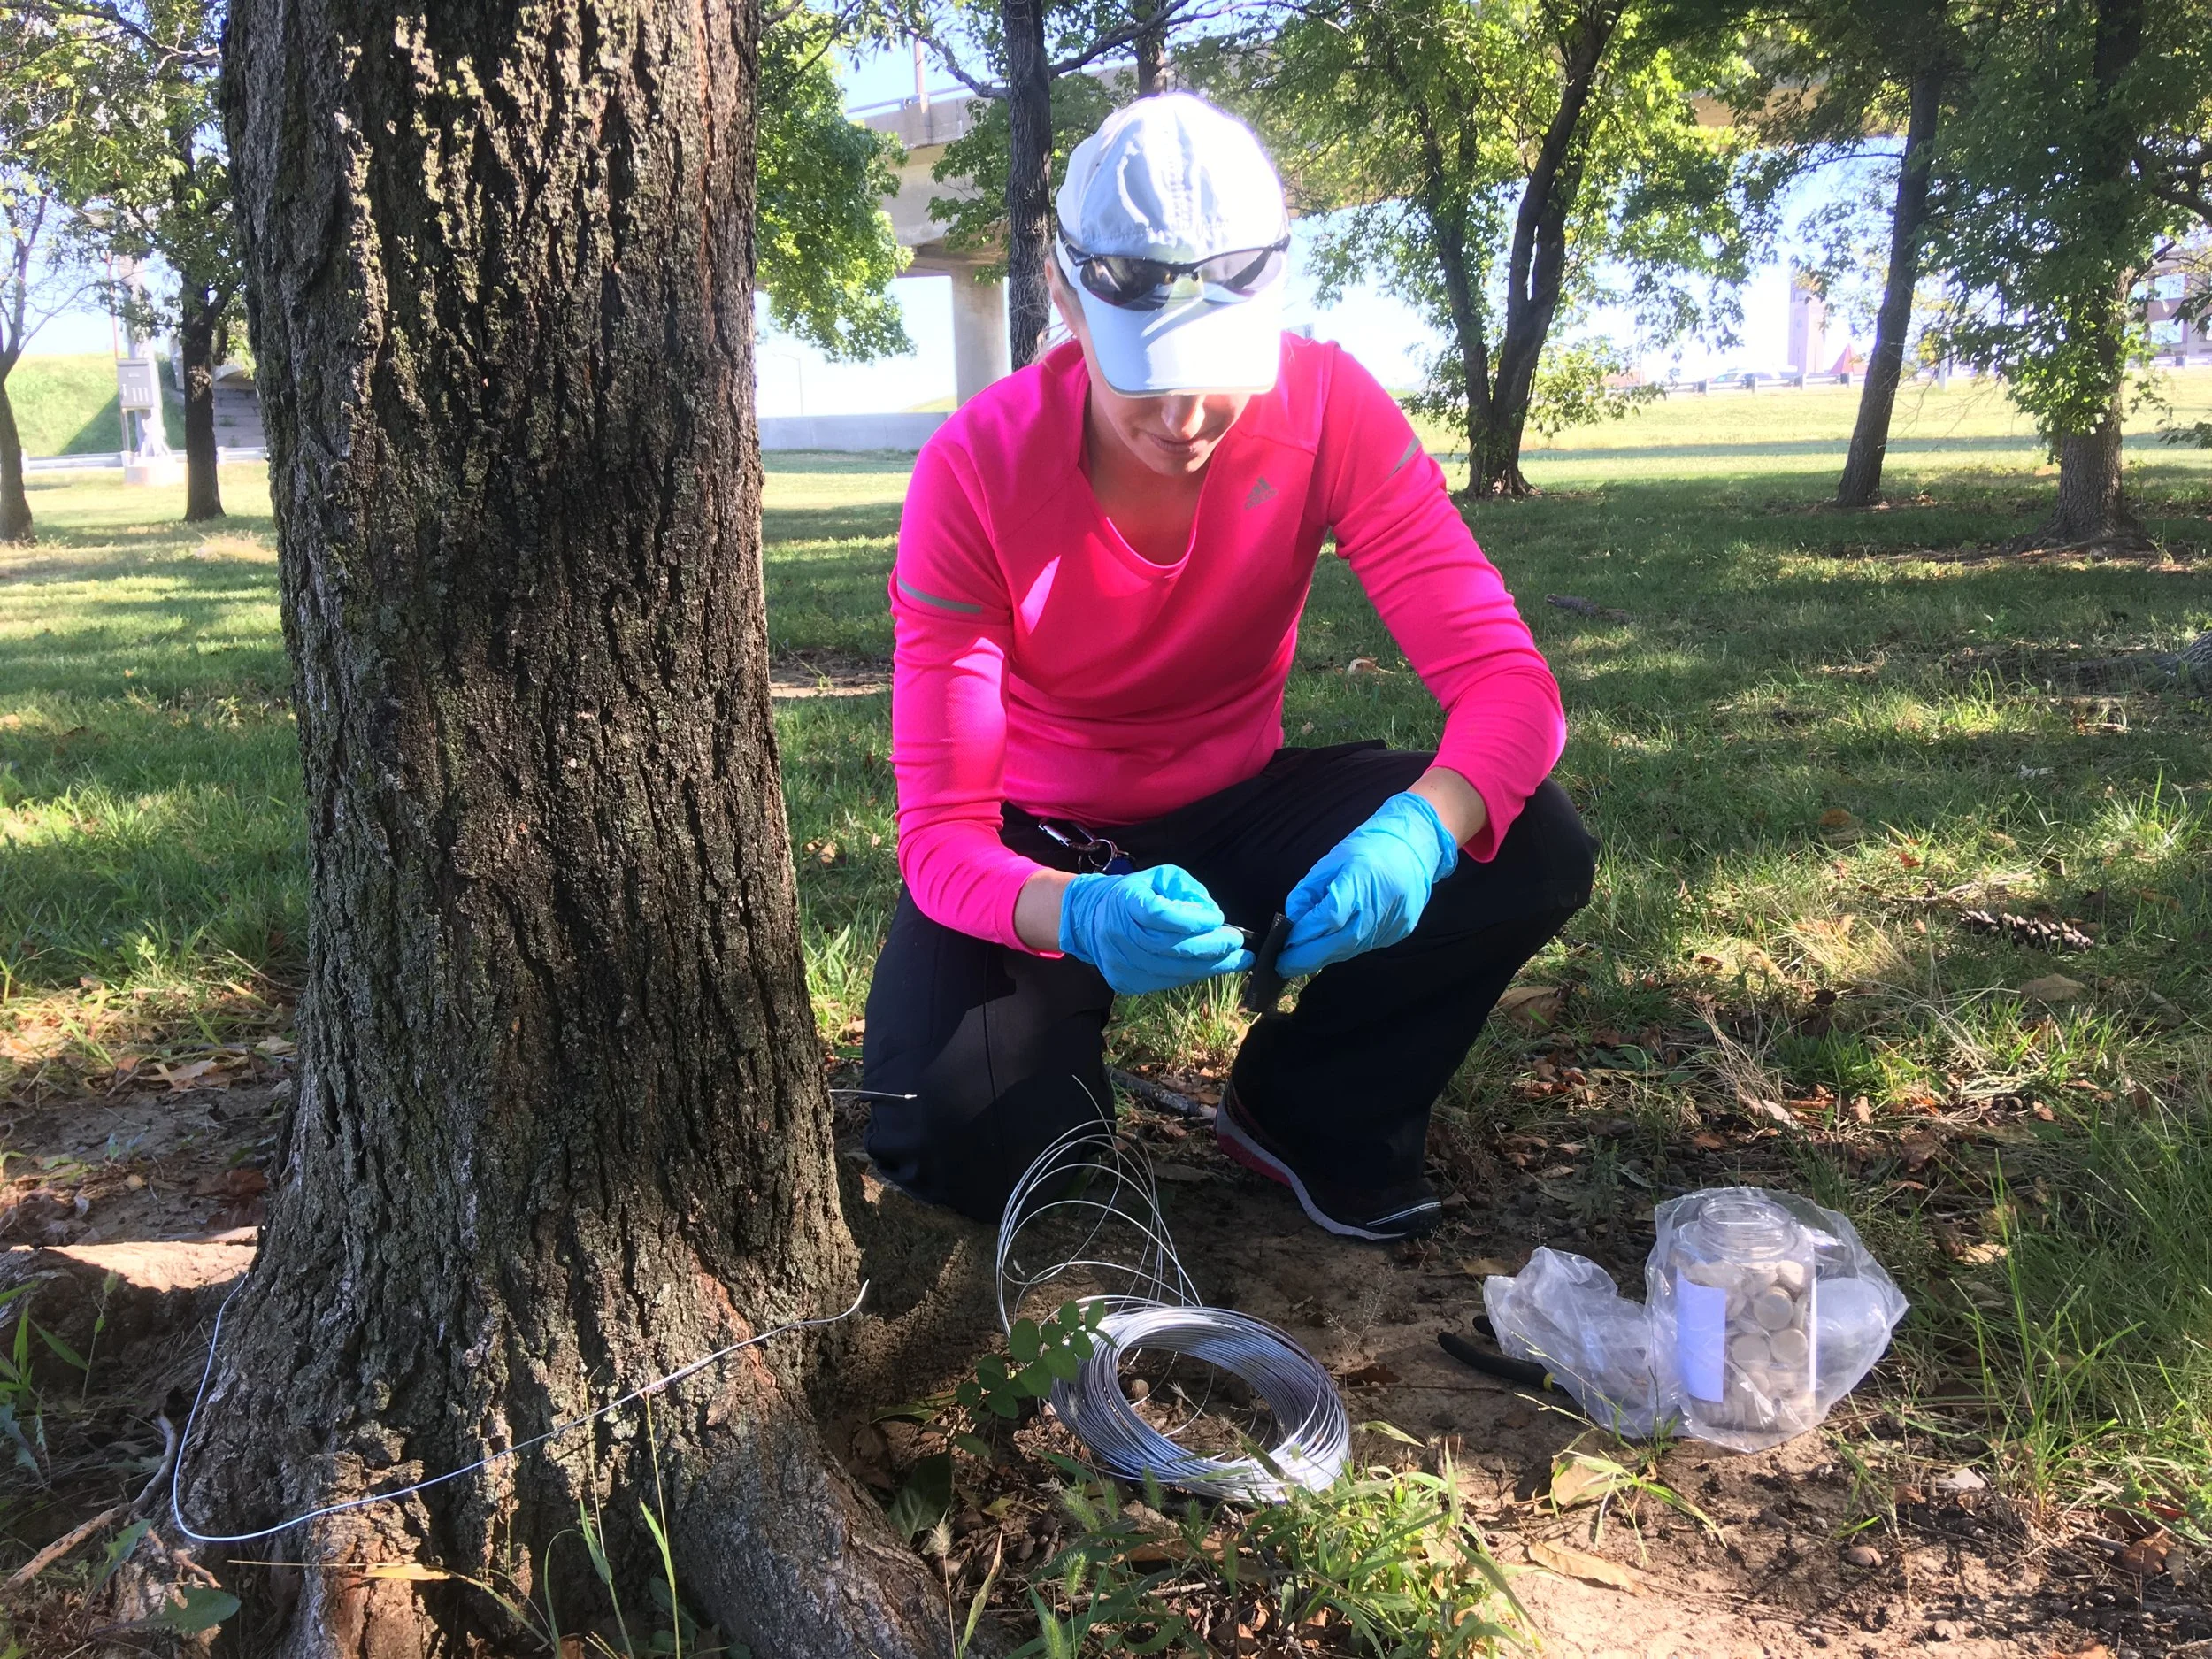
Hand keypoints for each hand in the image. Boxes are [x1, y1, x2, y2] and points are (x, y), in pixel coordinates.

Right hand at [1058, 865, 1252, 994]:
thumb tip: (1213, 917)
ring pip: (1170, 970)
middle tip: (1239, 946)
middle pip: (1169, 947)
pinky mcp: (1123, 981)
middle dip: (1211, 948)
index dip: (1191, 920)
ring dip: (1208, 967)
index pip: (1159, 914)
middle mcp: (1118, 933)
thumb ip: (1187, 891)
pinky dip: (1191, 975)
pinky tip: (1210, 967)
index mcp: (1126, 901)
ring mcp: (1119, 961)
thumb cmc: (1135, 894)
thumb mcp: (1161, 877)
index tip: (1220, 921)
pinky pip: (1164, 982)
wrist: (1092, 919)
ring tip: (1236, 961)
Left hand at [1275, 791, 1459, 977]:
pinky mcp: (1398, 932)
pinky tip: (1331, 946)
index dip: (1303, 934)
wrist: (1415, 847)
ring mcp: (1391, 923)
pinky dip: (1344, 948)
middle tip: (1283, 966)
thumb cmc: (1369, 848)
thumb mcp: (1331, 860)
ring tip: (1302, 960)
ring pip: (1350, 950)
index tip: (1283, 944)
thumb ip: (1309, 891)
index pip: (1327, 918)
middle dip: (1307, 958)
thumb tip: (1292, 919)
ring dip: (1324, 956)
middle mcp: (1377, 907)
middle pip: (1338, 943)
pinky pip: (1365, 946)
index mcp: (1359, 881)